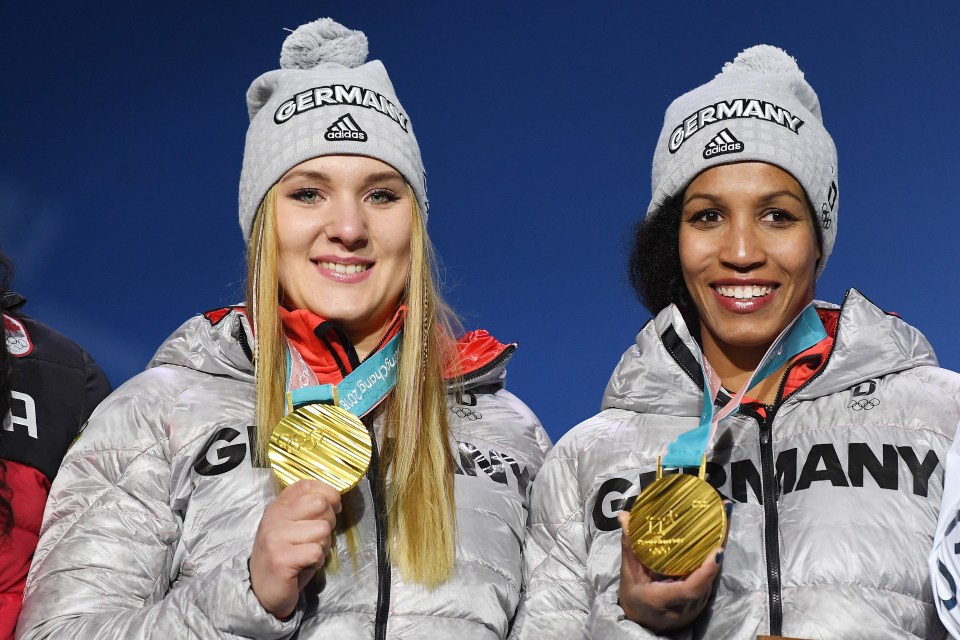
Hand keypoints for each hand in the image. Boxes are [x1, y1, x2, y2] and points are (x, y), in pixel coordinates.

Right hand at [250, 479, 341, 618]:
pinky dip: (317, 561)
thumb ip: (308, 510)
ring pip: (322, 530)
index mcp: (278, 506)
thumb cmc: (285, 556)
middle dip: (328, 523)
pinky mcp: (281, 559)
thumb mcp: (294, 526)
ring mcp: (276, 537)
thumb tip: (335, 500)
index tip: (333, 508)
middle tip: (316, 538)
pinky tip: (304, 566)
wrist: (262, 591)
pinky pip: (316, 552)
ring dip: (323, 546)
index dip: (328, 494)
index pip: (307, 485)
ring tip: (307, 554)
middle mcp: (274, 517)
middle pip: (321, 504)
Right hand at [617, 510, 723, 631]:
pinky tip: (717, 536)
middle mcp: (684, 606)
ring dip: (719, 549)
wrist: (643, 622)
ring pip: (711, 578)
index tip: (717, 550)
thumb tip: (624, 516)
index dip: (705, 572)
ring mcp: (696, 605)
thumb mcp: (628, 573)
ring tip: (723, 520)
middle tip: (725, 515)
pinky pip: (709, 578)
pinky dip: (714, 558)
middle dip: (718, 548)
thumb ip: (629, 546)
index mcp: (662, 599)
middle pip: (707, 579)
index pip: (689, 589)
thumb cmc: (634, 597)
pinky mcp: (701, 600)